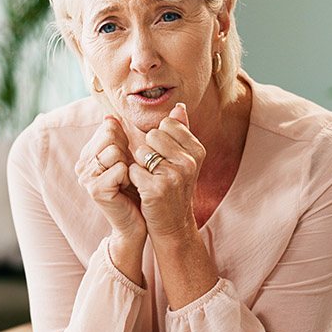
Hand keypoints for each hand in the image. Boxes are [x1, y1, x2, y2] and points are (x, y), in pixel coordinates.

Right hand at [76, 115, 145, 241]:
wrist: (136, 221)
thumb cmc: (135, 188)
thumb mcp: (127, 158)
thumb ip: (119, 137)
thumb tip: (110, 117)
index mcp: (88, 154)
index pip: (108, 128)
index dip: (125, 142)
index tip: (126, 161)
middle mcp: (83, 164)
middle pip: (110, 136)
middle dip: (126, 152)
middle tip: (127, 173)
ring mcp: (86, 177)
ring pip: (115, 151)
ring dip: (129, 165)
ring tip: (127, 181)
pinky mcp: (95, 190)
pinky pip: (120, 169)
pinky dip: (130, 177)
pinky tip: (126, 189)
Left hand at [129, 103, 205, 238]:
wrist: (173, 224)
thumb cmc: (175, 188)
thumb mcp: (184, 159)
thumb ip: (181, 131)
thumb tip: (178, 106)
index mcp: (197, 150)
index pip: (167, 125)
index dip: (159, 139)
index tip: (165, 157)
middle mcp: (189, 161)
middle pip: (152, 136)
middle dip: (148, 151)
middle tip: (156, 171)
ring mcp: (175, 176)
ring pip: (141, 152)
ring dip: (140, 166)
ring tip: (150, 180)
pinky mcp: (157, 189)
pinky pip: (133, 170)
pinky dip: (134, 179)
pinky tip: (143, 190)